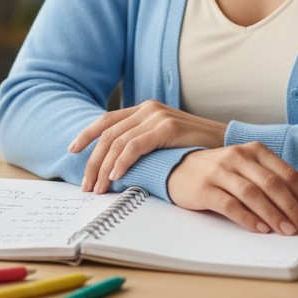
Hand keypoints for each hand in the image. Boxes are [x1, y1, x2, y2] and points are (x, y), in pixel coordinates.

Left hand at [68, 100, 225, 192]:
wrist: (226, 143)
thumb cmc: (195, 147)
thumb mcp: (165, 140)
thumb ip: (143, 142)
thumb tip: (113, 163)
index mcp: (144, 109)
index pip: (106, 120)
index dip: (86, 135)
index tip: (71, 151)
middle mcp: (148, 108)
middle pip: (108, 134)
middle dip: (92, 161)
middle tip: (85, 186)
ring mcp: (157, 116)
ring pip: (118, 141)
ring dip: (103, 168)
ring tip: (98, 188)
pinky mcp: (167, 127)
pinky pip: (135, 145)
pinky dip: (122, 161)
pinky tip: (115, 176)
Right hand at [166, 142, 297, 235]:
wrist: (179, 168)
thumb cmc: (220, 172)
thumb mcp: (246, 168)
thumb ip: (268, 180)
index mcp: (255, 150)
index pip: (287, 173)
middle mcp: (239, 157)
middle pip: (273, 184)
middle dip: (293, 208)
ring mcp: (221, 172)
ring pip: (253, 194)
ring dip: (274, 215)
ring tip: (287, 231)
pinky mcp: (205, 188)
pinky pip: (230, 205)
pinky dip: (247, 218)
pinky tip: (260, 229)